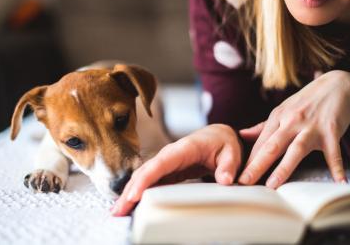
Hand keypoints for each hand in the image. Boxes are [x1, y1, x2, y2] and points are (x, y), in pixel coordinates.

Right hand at [112, 124, 241, 215]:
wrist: (218, 136)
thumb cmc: (224, 143)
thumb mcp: (232, 152)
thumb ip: (228, 166)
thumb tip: (224, 180)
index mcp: (184, 149)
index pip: (161, 164)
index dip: (146, 179)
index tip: (134, 195)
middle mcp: (169, 155)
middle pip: (145, 172)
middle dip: (130, 191)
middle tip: (118, 211)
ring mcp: (165, 163)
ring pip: (143, 178)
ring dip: (129, 194)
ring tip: (117, 212)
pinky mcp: (165, 171)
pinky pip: (149, 182)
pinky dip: (138, 193)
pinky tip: (130, 206)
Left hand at [238, 70, 349, 187]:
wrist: (338, 85)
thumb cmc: (307, 102)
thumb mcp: (283, 110)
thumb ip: (263, 127)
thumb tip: (241, 135)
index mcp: (278, 118)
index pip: (260, 143)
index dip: (248, 160)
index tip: (238, 176)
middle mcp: (292, 122)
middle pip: (272, 146)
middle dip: (256, 165)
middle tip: (244, 182)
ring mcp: (312, 127)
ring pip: (296, 149)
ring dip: (284, 168)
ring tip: (272, 185)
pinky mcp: (332, 131)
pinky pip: (334, 153)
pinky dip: (337, 168)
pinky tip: (338, 183)